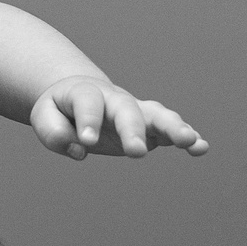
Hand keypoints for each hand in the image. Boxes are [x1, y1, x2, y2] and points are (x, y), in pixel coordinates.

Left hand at [30, 77, 208, 160]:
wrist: (80, 95)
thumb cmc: (61, 108)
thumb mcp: (45, 116)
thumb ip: (55, 133)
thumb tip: (81, 149)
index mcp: (86, 92)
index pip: (89, 102)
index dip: (88, 120)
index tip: (87, 142)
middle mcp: (115, 99)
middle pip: (128, 109)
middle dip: (133, 129)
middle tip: (136, 153)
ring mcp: (136, 111)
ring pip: (158, 114)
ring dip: (174, 127)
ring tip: (190, 141)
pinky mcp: (150, 127)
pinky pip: (171, 130)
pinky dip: (188, 138)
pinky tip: (202, 148)